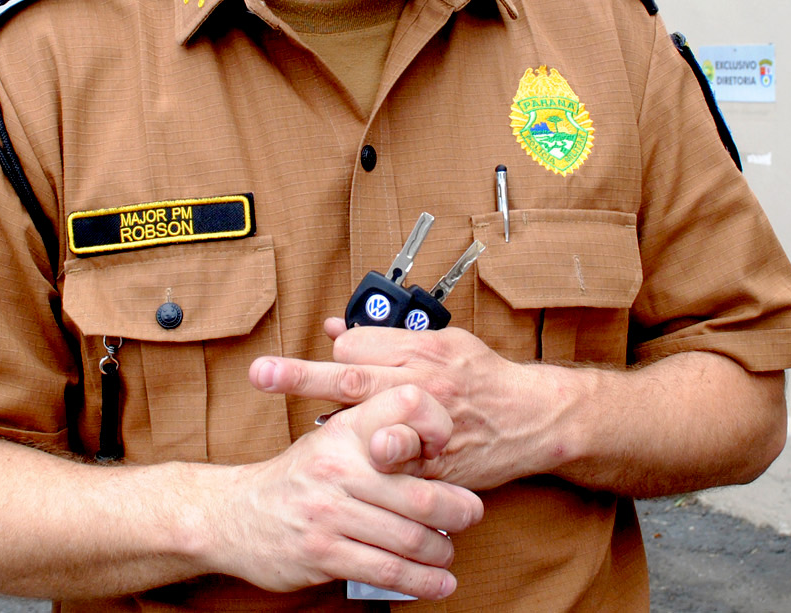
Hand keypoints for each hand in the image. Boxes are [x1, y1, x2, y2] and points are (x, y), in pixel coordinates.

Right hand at [203, 383, 483, 599]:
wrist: (233, 515)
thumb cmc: (297, 478)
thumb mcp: (330, 442)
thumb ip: (376, 440)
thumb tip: (436, 451)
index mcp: (344, 432)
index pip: (403, 407)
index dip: (435, 424)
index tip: (448, 447)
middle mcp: (337, 469)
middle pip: (419, 494)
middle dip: (457, 511)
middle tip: (470, 515)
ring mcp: (329, 513)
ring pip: (408, 539)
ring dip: (440, 552)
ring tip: (448, 553)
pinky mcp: (323, 554)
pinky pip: (386, 571)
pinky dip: (421, 581)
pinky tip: (437, 583)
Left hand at [249, 320, 567, 491]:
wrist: (530, 417)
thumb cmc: (481, 375)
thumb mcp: (441, 339)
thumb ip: (388, 336)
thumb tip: (335, 330)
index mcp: (420, 349)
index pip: (355, 345)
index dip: (335, 352)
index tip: (332, 357)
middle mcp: (419, 383)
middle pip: (348, 375)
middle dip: (299, 374)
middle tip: (261, 373)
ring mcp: (424, 424)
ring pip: (363, 419)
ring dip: (333, 421)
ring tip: (315, 422)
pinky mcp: (431, 461)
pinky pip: (386, 460)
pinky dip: (366, 456)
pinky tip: (360, 454)